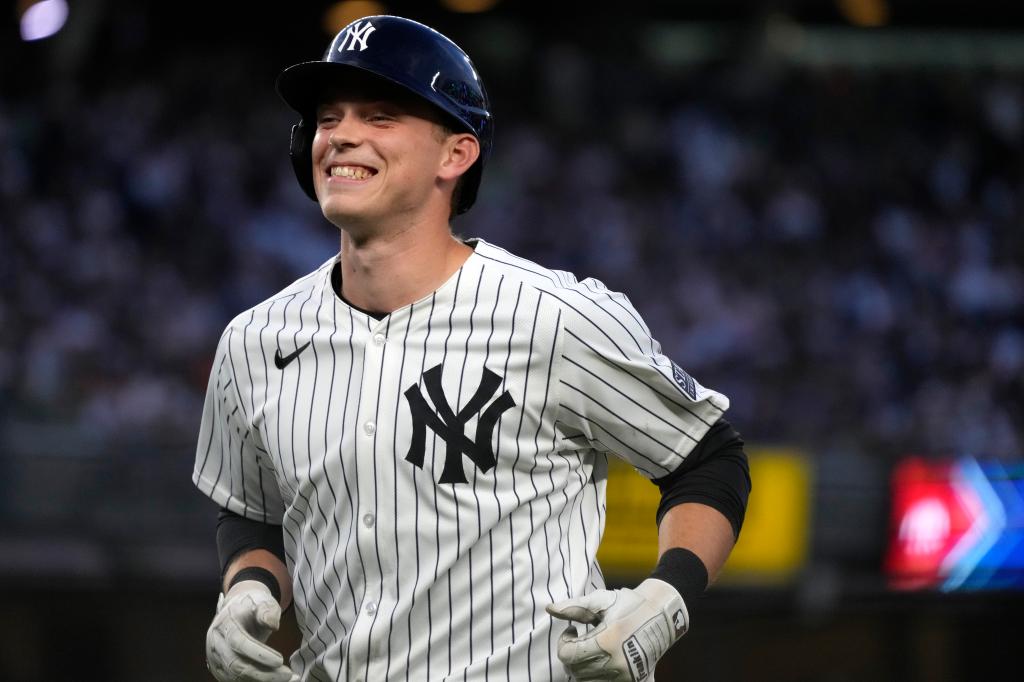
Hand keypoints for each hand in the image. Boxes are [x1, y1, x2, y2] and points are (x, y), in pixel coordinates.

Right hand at [206, 580, 297, 681]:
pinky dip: (255, 681)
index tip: (280, 660)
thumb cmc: (252, 606)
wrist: (236, 610)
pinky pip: (235, 680)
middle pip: (236, 664)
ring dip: (261, 679)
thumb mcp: (262, 601)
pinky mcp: (219, 668)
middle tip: (287, 674)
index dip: (258, 654)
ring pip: (235, 676)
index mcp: (225, 624)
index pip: (239, 642)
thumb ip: (267, 611)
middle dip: (262, 673)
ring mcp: (215, 658)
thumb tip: (272, 624)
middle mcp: (216, 643)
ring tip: (285, 677)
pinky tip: (273, 679)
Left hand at [546, 579, 687, 681]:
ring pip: (588, 681)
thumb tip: (549, 608)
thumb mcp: (601, 601)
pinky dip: (599, 676)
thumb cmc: (630, 604)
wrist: (663, 615)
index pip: (568, 655)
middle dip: (571, 655)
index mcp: (607, 642)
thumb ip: (574, 607)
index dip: (563, 642)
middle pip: (575, 671)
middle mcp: (617, 664)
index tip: (571, 631)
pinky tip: (602, 661)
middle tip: (579, 640)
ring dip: (582, 667)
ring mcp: (628, 676)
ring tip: (590, 649)